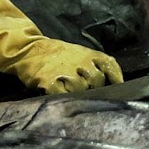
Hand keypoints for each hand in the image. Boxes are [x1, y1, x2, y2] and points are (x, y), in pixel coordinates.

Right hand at [6, 37, 124, 92]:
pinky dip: (65, 99)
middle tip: (88, 94)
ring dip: (79, 95)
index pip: (110, 66)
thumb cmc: (58, 54)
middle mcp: (81, 63)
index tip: (119, 89)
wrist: (29, 49)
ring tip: (72, 94)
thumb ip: (96, 65)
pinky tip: (62, 97)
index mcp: (89, 54)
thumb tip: (113, 83)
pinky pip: (65, 97)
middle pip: (97, 82)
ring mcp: (66, 73)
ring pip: (82, 91)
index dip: (116, 79)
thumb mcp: (80, 53)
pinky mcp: (52, 83)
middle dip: (95, 90)